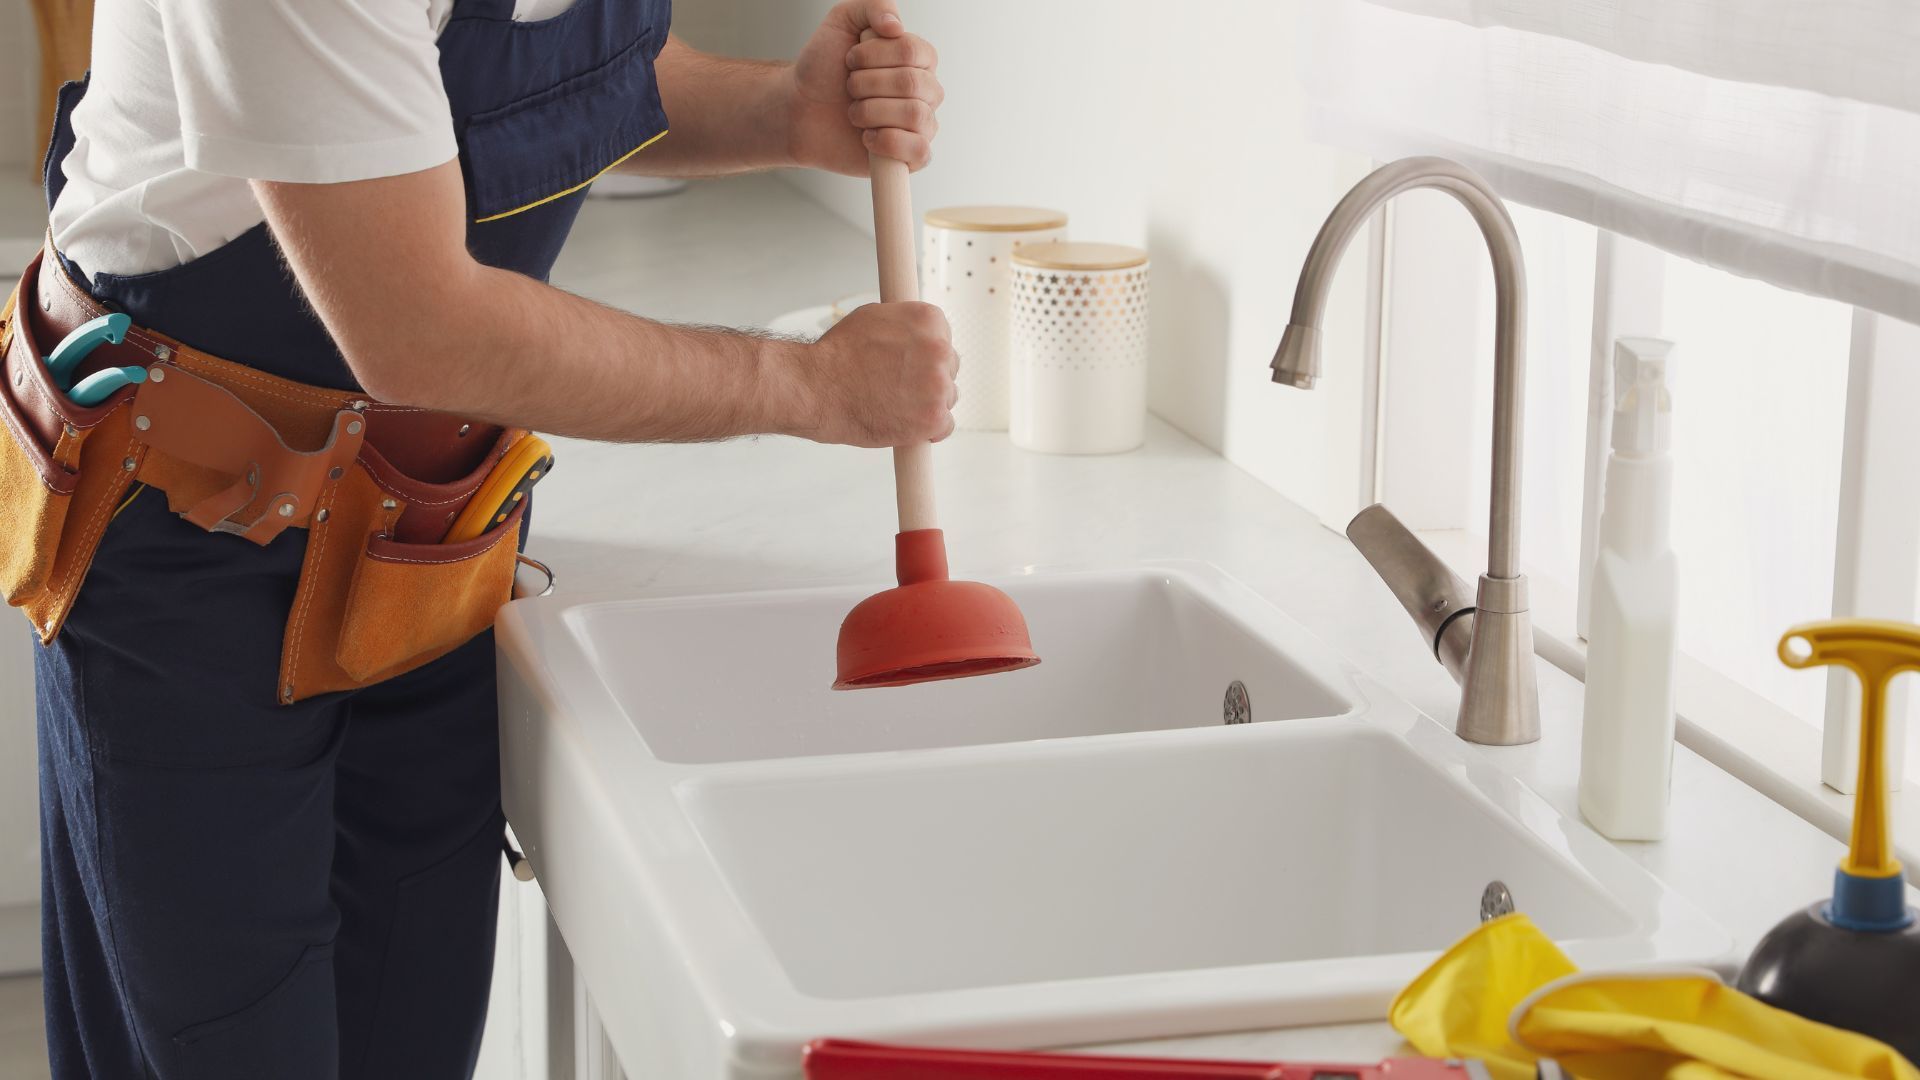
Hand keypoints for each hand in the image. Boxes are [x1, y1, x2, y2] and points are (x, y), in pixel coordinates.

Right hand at [784, 302, 957, 446]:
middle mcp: (938, 350)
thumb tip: (912, 334)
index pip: (944, 337)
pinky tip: (905, 423)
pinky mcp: (933, 417)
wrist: (818, 388)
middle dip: (928, 378)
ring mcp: (938, 385)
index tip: (911, 363)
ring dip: (927, 403)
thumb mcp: (872, 317)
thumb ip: (903, 326)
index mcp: (928, 320)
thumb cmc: (836, 356)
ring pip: (947, 397)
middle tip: (899, 386)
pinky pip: (945, 426)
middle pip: (948, 368)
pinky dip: (927, 430)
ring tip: (895, 404)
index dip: (925, 354)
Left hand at [786, 0, 942, 174]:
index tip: (850, 60)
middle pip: (912, 84)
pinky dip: (887, 142)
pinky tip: (867, 138)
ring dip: (870, 112)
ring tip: (853, 113)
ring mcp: (921, 124)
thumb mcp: (841, 21)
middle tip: (848, 88)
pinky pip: (920, 151)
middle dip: (866, 85)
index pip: (913, 51)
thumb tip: (895, 25)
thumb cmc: (823, 69)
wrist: (800, 110)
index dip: (875, 56)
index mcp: (916, 58)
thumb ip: (872, 6)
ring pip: (914, 115)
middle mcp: (925, 90)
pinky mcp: (910, 156)